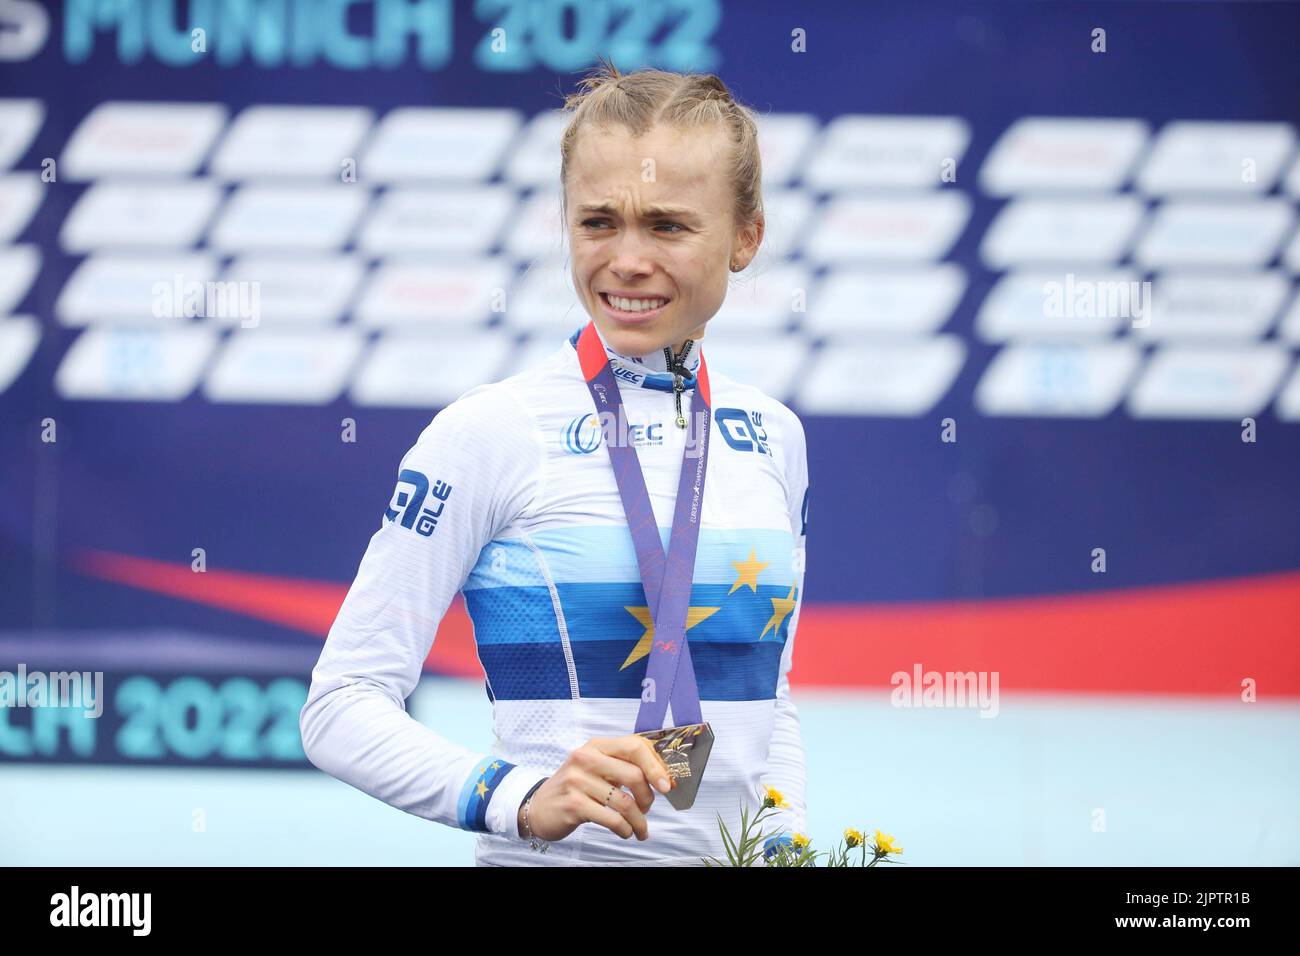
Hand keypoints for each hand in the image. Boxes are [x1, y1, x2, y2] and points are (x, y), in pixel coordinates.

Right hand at [517, 735, 672, 841]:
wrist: (539, 807)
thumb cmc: (576, 787)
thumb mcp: (597, 768)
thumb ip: (624, 767)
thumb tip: (663, 778)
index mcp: (597, 745)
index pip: (635, 746)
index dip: (656, 766)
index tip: (667, 785)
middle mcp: (585, 758)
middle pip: (634, 774)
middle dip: (648, 797)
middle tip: (648, 809)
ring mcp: (577, 781)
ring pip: (625, 802)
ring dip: (639, 820)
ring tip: (640, 829)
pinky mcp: (573, 804)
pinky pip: (612, 819)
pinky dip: (624, 829)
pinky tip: (625, 832)